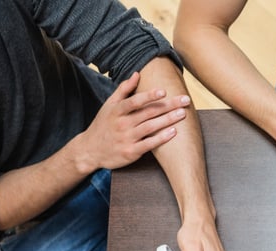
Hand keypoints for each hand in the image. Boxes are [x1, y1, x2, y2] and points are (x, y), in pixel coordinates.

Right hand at [76, 71, 190, 171]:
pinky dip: (161, 138)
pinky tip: (173, 132)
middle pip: (148, 113)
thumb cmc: (103, 125)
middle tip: (185, 100)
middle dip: (168, 106)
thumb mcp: (109, 105)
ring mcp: (127, 138)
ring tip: (182, 113)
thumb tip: (137, 73)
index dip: (149, 96)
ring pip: (150, 127)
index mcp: (117, 111)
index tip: (164, 91)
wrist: (90, 150)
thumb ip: (123, 89)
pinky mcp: (131, 152)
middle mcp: (122, 124)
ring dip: (168, 120)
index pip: (135, 101)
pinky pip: (149, 144)